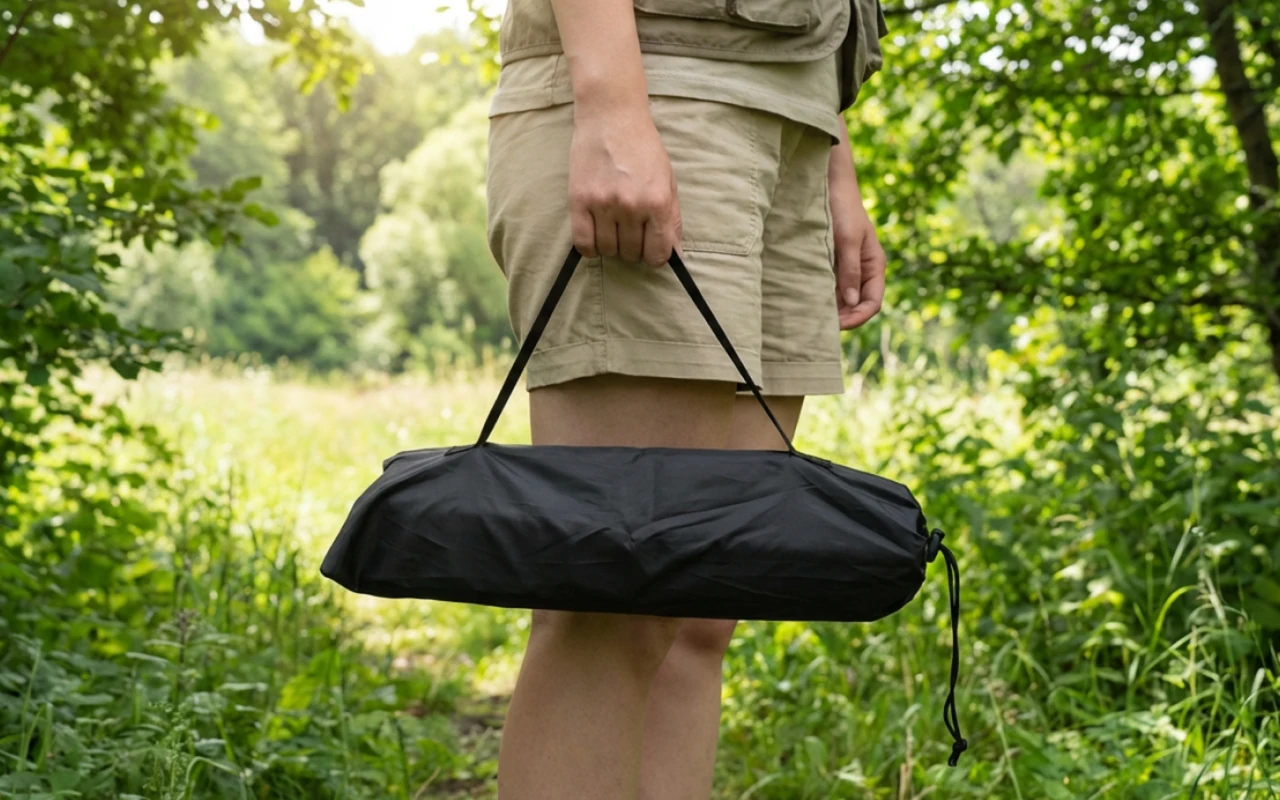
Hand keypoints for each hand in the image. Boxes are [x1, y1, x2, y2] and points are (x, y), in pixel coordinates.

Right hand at [569, 103, 681, 265]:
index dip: (655, 257)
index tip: (649, 250)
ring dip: (612, 246)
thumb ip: (671, 219)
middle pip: (632, 254)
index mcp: (658, 201)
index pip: (658, 254)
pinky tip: (595, 234)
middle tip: (630, 231)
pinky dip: (590, 247)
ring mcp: (604, 204)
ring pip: (608, 250)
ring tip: (613, 227)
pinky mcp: (579, 200)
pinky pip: (583, 243)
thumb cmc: (643, 147)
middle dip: (633, 248)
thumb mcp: (668, 181)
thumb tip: (674, 254)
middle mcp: (632, 206)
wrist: (611, 116)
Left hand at [828, 130, 884, 329]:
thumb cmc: (843, 209)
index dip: (857, 318)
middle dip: (843, 318)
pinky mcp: (831, 262)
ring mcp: (847, 267)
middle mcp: (863, 270)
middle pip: (857, 305)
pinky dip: (821, 295)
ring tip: (810, 317)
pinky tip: (806, 300)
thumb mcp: (847, 239)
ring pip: (842, 298)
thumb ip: (849, 270)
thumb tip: (850, 302)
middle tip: (819, 326)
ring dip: (830, 309)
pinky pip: (829, 285)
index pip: (872, 303)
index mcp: (874, 266)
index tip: (837, 325)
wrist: (830, 184)